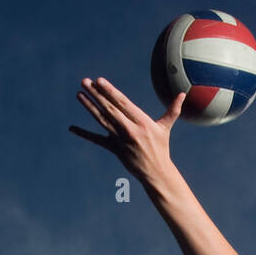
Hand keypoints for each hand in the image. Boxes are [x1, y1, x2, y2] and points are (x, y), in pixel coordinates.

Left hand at [69, 77, 185, 182]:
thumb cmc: (161, 148)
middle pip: (109, 109)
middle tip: (85, 82)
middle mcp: (130, 130)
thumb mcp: (165, 128)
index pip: (122, 103)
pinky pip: (97, 140)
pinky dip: (84, 134)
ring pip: (102, 121)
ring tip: (79, 94)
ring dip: (89, 107)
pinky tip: (72, 128)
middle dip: (96, 95)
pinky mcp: (114, 150)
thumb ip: (172, 110)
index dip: (110, 92)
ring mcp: (121, 140)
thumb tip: (183, 94)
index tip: (99, 81)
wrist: (156, 173)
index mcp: (142, 122)